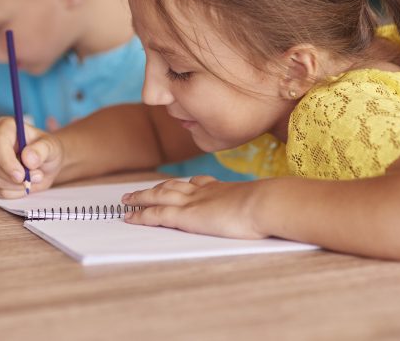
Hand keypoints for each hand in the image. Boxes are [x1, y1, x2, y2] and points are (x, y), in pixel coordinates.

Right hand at [0, 117, 64, 198]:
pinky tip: (25, 183)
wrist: (46, 162)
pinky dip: (16, 191)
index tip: (21, 175)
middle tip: (37, 176)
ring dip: (18, 185)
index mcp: (5, 127)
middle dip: (16, 177)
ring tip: (34, 177)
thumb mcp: (51, 146)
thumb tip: (28, 158)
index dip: (7, 162)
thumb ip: (41, 150)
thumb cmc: (46, 149)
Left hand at [121, 176, 267, 238]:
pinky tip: (129, 216)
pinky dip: (140, 214)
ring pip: (157, 196)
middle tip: (138, 191)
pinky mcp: (185, 216)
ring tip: (126, 200)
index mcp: (221, 188)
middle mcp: (202, 192)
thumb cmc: (271, 206)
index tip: (180, 184)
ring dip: (140, 197)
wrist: (265, 203)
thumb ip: (260, 205)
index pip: (198, 183)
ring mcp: (192, 202)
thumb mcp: (264, 202)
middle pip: (171, 186)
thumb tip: (273, 208)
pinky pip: (156, 214)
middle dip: (154, 188)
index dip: (184, 185)